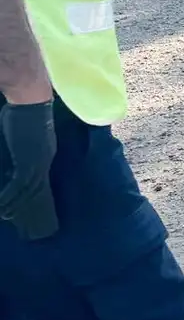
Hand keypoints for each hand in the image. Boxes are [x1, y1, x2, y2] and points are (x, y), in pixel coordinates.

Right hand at [0, 100, 58, 239]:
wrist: (31, 100)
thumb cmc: (24, 110)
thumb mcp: (23, 133)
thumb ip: (21, 145)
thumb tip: (17, 152)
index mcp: (45, 154)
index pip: (40, 180)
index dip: (33, 194)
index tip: (27, 205)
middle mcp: (44, 160)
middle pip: (38, 189)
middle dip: (29, 205)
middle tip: (19, 219)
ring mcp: (38, 161)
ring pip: (29, 191)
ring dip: (16, 204)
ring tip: (7, 216)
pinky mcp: (28, 160)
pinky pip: (20, 185)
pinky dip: (10, 197)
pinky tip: (3, 207)